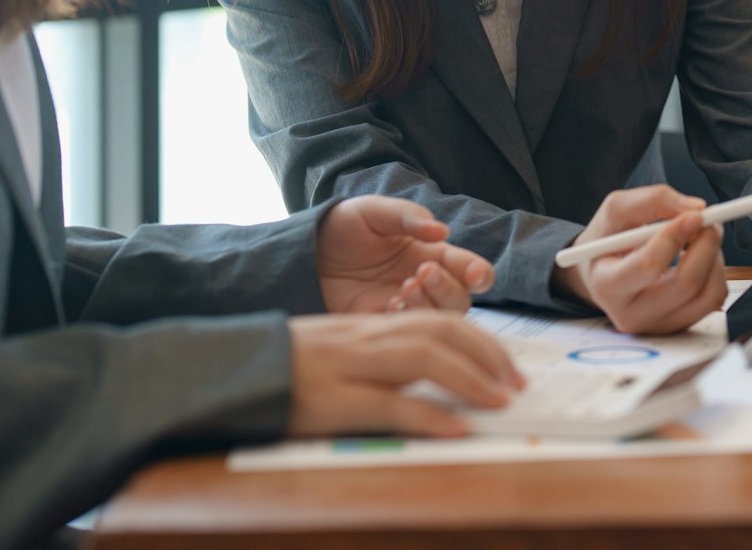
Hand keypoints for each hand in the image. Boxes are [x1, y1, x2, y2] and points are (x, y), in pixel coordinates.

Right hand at [287, 311, 524, 438]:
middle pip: (442, 333)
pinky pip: (390, 405)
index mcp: (374, 325)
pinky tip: (456, 429)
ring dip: (471, 380)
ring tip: (501, 401)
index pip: (440, 321)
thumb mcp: (345, 351)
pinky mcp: (333, 401)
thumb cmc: (292, 366)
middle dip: (488, 358)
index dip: (482, 342)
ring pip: (424, 359)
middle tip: (517, 386)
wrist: (235, 371)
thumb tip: (437, 374)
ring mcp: (350, 366)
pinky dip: (429, 416)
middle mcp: (368, 337)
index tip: (509, 367)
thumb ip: (386, 357)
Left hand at [317, 195, 494, 314]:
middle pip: (460, 300)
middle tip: (422, 272)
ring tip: (404, 288)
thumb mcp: (374, 211)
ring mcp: (404, 307)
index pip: (469, 268)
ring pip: (438, 322)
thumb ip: (407, 216)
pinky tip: (387, 305)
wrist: (305, 251)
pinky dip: (404, 322)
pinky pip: (405, 335)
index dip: (478, 274)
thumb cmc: (344, 225)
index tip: (473, 275)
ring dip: (429, 307)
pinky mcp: (380, 326)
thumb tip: (440, 231)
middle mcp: (425, 284)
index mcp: (431, 253)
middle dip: (448, 288)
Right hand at [552, 186, 726, 334]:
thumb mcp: (617, 208)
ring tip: (700, 238)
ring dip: (715, 258)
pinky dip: (716, 272)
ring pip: (708, 294)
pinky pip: (714, 300)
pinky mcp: (680, 326)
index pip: (649, 266)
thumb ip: (653, 200)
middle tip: (709, 221)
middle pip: (687, 284)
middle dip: (706, 245)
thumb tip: (697, 208)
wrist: (602, 271)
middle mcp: (631, 314)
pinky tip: (699, 258)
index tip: (695, 214)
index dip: (676, 236)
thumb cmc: (609, 238)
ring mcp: (658, 325)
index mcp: (607, 285)